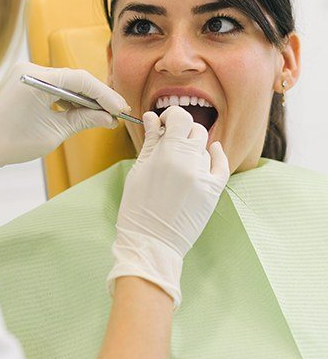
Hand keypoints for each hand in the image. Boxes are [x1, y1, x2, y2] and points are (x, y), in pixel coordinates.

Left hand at [0, 62, 128, 213]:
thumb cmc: (12, 142)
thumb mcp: (54, 132)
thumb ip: (83, 120)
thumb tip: (108, 118)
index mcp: (36, 78)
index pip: (80, 80)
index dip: (104, 95)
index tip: (121, 108)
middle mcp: (30, 70)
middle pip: (74, 79)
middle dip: (96, 97)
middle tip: (117, 113)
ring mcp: (25, 75)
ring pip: (65, 83)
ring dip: (84, 99)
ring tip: (103, 116)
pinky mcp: (24, 83)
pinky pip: (53, 87)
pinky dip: (68, 99)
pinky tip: (83, 112)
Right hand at [107, 106, 229, 306]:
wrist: (151, 242)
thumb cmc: (137, 207)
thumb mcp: (139, 170)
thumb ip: (150, 141)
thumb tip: (152, 118)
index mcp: (167, 153)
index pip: (179, 117)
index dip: (171, 116)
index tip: (163, 124)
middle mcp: (189, 161)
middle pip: (194, 130)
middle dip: (181, 131)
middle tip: (169, 140)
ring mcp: (203, 177)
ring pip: (204, 147)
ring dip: (192, 147)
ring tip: (179, 160)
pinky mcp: (213, 191)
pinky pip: (221, 165)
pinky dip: (218, 154)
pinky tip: (213, 149)